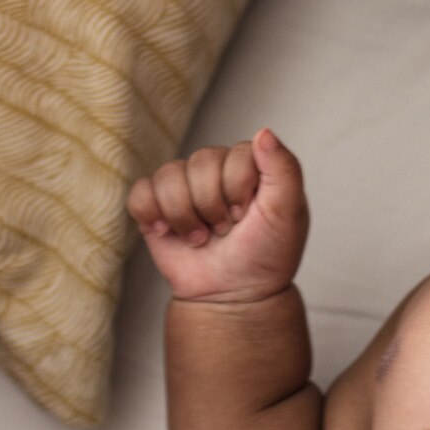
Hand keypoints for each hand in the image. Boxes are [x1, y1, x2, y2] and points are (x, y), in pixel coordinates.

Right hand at [128, 128, 308, 304]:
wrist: (234, 296)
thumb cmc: (265, 255)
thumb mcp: (288, 213)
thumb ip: (284, 169)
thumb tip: (263, 132)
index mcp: (248, 165)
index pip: (235, 154)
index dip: (238, 189)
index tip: (248, 216)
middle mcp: (214, 169)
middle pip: (200, 162)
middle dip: (212, 206)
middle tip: (225, 230)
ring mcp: (183, 186)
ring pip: (168, 176)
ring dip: (185, 216)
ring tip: (201, 237)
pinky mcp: (155, 206)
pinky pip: (140, 193)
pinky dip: (151, 215)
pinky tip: (168, 232)